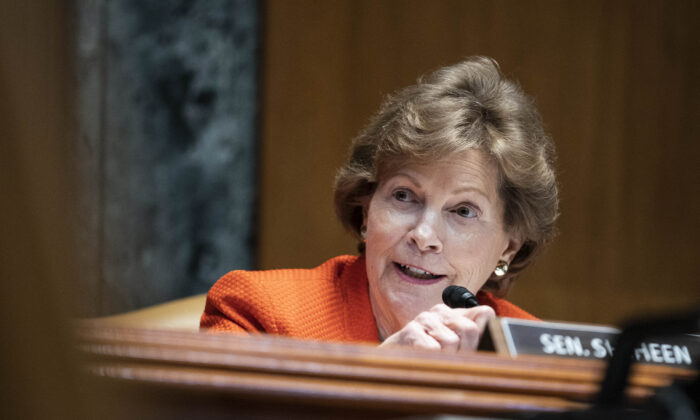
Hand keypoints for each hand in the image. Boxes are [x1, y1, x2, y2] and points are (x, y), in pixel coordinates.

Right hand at [379, 304, 494, 352]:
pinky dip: (430, 361)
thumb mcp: (455, 350)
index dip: (482, 337)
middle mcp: (440, 311)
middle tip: (450, 362)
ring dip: (444, 360)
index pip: (484, 314)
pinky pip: (432, 349)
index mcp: (455, 314)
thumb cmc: (428, 359)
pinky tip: (422, 361)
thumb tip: (492, 325)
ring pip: (450, 342)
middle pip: (470, 329)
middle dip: (464, 352)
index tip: (471, 352)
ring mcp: (424, 319)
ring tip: (433, 362)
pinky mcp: (410, 331)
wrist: (393, 366)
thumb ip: (475, 338)